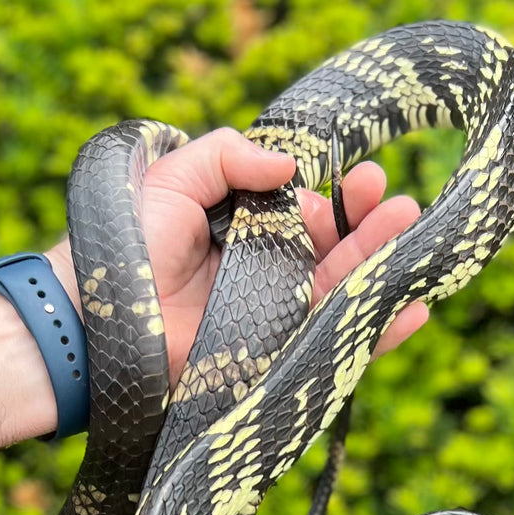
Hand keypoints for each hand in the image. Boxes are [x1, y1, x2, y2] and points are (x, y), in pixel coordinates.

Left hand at [45, 128, 427, 382]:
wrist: (98, 321)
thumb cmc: (129, 246)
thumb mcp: (173, 178)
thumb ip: (227, 155)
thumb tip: (290, 165)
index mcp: (246, 230)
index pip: (307, 210)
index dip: (339, 194)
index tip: (365, 175)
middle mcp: (267, 273)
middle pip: (336, 249)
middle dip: (371, 224)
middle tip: (399, 203)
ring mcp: (277, 318)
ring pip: (345, 290)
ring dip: (384, 263)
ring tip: (415, 233)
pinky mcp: (279, 359)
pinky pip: (338, 346)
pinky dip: (378, 332)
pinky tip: (413, 307)